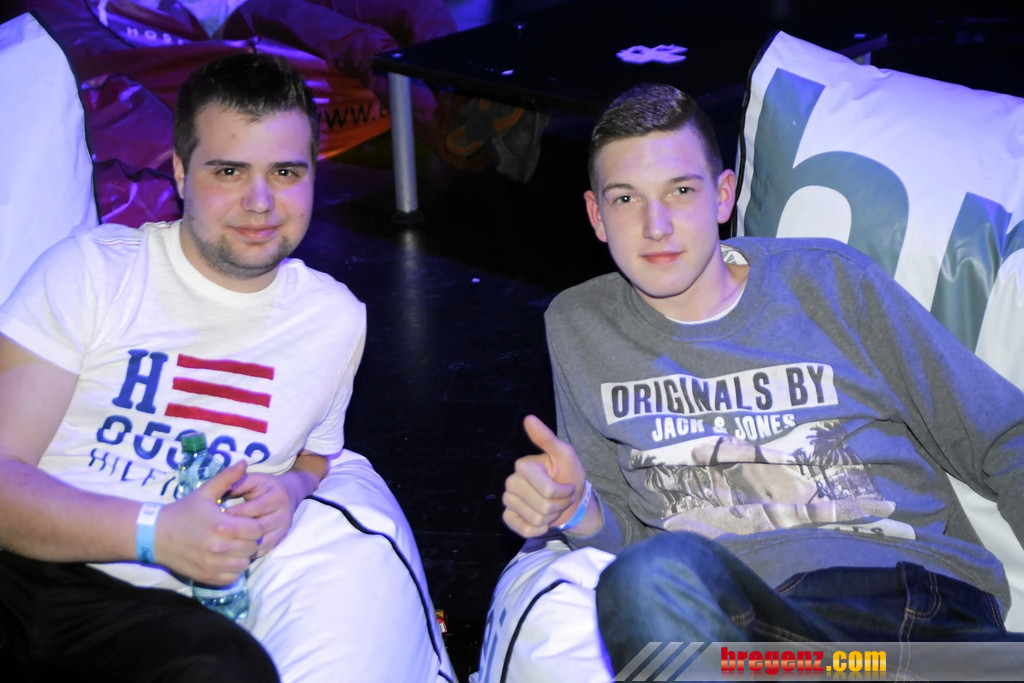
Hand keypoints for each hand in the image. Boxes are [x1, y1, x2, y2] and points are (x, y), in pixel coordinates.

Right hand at [155, 461, 262, 584]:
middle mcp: (220, 547)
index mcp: (223, 525)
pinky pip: (232, 577)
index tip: (244, 522)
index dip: (253, 525)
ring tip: (231, 545)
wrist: (155, 535)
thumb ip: (227, 477)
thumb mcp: (205, 492)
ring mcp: (213, 564)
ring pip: (244, 563)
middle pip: (252, 547)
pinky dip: (232, 569)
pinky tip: (223, 558)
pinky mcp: (208, 577)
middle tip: (237, 533)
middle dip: (249, 539)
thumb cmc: (183, 511)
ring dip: (242, 555)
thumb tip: (245, 461)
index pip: (256, 530)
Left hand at [222, 469, 300, 557]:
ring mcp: (283, 529)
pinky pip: (263, 550)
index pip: (256, 508)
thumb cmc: (264, 487)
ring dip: (243, 542)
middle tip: (219, 532)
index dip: (237, 512)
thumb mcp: (253, 480)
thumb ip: (237, 484)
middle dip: (238, 529)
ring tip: (226, 540)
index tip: (218, 515)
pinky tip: (234, 548)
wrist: (288, 495)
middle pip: (260, 527)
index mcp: (278, 496)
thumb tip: (217, 493)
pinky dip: (248, 551)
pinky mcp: (280, 539)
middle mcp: (284, 514)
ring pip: (262, 541)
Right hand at [502, 415, 588, 537]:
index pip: (547, 489)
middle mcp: (511, 482)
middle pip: (542, 506)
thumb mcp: (565, 454)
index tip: (568, 487)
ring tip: (554, 507)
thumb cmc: (568, 475)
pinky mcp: (509, 518)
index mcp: (523, 466)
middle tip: (562, 499)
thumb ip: (547, 438)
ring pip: (535, 519)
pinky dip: (539, 529)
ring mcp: (508, 501)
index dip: (563, 492)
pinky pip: (523, 529)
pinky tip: (543, 521)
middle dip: (559, 505)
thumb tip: (528, 418)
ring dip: (551, 517)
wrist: (570, 502)